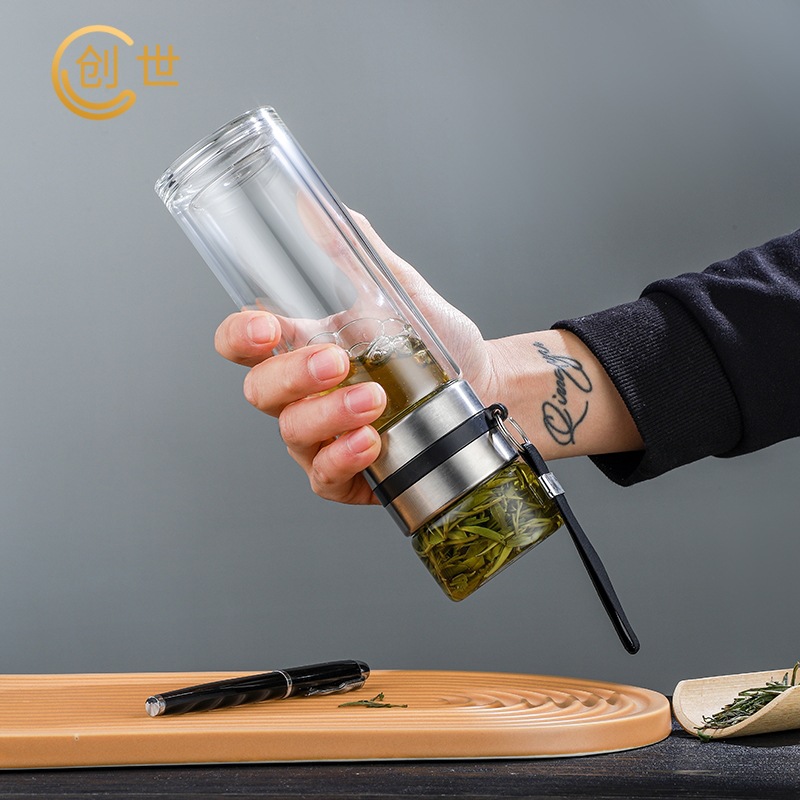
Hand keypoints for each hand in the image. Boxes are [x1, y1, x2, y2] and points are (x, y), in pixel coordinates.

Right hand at [214, 211, 495, 503]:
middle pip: (260, 391)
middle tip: (337, 361)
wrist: (484, 385)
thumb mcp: (398, 291)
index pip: (244, 344)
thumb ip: (354, 251)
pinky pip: (324, 475)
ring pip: (292, 433)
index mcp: (304, 346)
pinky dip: (343, 458)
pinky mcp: (346, 474)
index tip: (267, 326)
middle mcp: (303, 394)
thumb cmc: (436, 341)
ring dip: (329, 415)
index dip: (240, 336)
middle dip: (292, 375)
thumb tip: (311, 204)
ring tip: (375, 400)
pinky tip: (372, 441)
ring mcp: (321, 437)